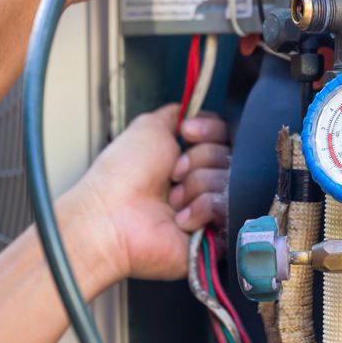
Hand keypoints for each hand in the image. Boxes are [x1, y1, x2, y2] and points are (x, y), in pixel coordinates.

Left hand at [60, 105, 229, 283]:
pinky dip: (199, 208)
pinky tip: (180, 218)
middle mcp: (202, 179)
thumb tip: (192, 109)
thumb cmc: (123, 174)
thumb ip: (176, 114)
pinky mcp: (215, 232)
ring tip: (172, 200)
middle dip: (198, 160)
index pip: (224, 133)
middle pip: (230, 155)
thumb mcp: (149, 127)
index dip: (209, 130)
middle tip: (172, 174)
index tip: (187, 134)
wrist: (111, 216)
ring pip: (228, 180)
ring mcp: (210, 206)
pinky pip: (226, 207)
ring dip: (195, 185)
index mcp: (189, 155)